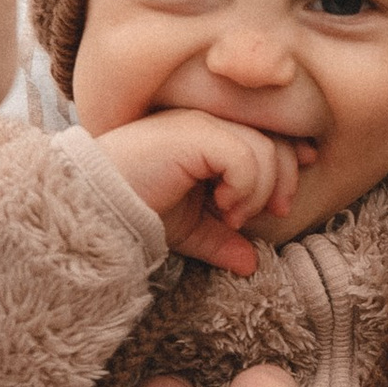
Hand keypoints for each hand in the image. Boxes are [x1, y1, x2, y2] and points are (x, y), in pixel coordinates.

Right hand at [95, 111, 302, 274]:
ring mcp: (201, 124)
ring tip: (230, 215)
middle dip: (284, 180)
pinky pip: (244, 158)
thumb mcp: (188, 229)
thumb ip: (221, 240)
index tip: (287, 196)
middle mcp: (208, 122)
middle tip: (272, 212)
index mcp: (209, 137)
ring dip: (257, 192)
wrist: (98, 207)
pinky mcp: (194, 134)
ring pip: (264, 151)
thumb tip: (251, 264)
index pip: (266, 136)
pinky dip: (244, 187)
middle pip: (274, 141)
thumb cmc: (137, 210)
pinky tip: (222, 206)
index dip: (290, 158)